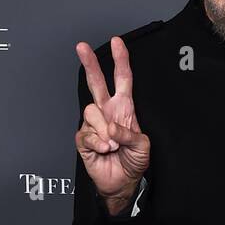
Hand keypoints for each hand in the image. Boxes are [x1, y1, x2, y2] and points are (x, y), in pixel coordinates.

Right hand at [75, 36, 149, 209]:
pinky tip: (105, 150)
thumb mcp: (142, 146)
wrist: (122, 182)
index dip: (120, 60)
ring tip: (113, 145)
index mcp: (124, 108)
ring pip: (91, 111)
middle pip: (96, 82)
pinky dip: (98, 142)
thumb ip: (129, 133)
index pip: (122, 79)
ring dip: (104, 129)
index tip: (117, 42)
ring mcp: (94, 124)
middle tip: (81, 46)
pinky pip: (87, 133)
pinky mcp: (84, 138)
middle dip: (90, 63)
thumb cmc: (133, 161)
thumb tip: (111, 128)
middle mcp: (107, 111)